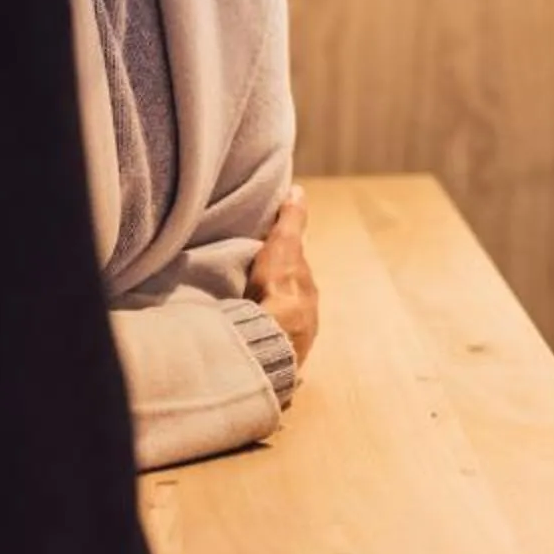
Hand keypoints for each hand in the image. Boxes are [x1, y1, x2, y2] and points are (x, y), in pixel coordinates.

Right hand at [247, 184, 318, 364]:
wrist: (273, 337)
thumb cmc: (279, 287)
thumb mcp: (283, 246)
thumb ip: (291, 222)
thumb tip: (298, 191)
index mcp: (307, 291)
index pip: (295, 275)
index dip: (282, 266)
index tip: (268, 262)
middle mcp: (306, 317)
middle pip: (289, 300)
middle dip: (276, 294)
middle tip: (254, 289)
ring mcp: (294, 342)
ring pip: (280, 324)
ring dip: (268, 319)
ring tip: (245, 316)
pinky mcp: (279, 362)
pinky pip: (268, 345)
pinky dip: (259, 339)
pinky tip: (246, 340)